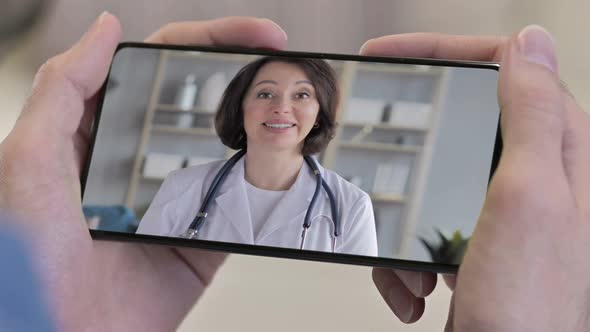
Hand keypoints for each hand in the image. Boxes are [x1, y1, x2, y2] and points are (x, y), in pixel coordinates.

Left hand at [0, 13, 286, 330]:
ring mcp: (174, 201)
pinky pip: (238, 208)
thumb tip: (105, 29)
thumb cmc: (27, 261)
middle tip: (282, 55)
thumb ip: (64, 90)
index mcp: (101, 134)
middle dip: (245, 71)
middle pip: (201, 100)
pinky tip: (284, 165)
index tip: (252, 34)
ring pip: (226, 149)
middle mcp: (141, 162)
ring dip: (260, 125)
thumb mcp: (30, 160)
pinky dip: (264, 189)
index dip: (205, 41)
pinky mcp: (198, 241)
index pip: (159, 68)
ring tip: (292, 103)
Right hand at [364, 26, 589, 330]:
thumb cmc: (530, 310)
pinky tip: (418, 286)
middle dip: (414, 140)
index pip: (509, 67)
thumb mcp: (527, 198)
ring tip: (413, 265)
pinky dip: (406, 256)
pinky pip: (427, 225)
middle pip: (463, 120)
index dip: (446, 51)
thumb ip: (531, 116)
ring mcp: (506, 212)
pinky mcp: (479, 242)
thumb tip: (528, 43)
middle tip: (372, 136)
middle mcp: (539, 177)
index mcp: (561, 152)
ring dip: (404, 219)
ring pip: (435, 179)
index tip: (393, 55)